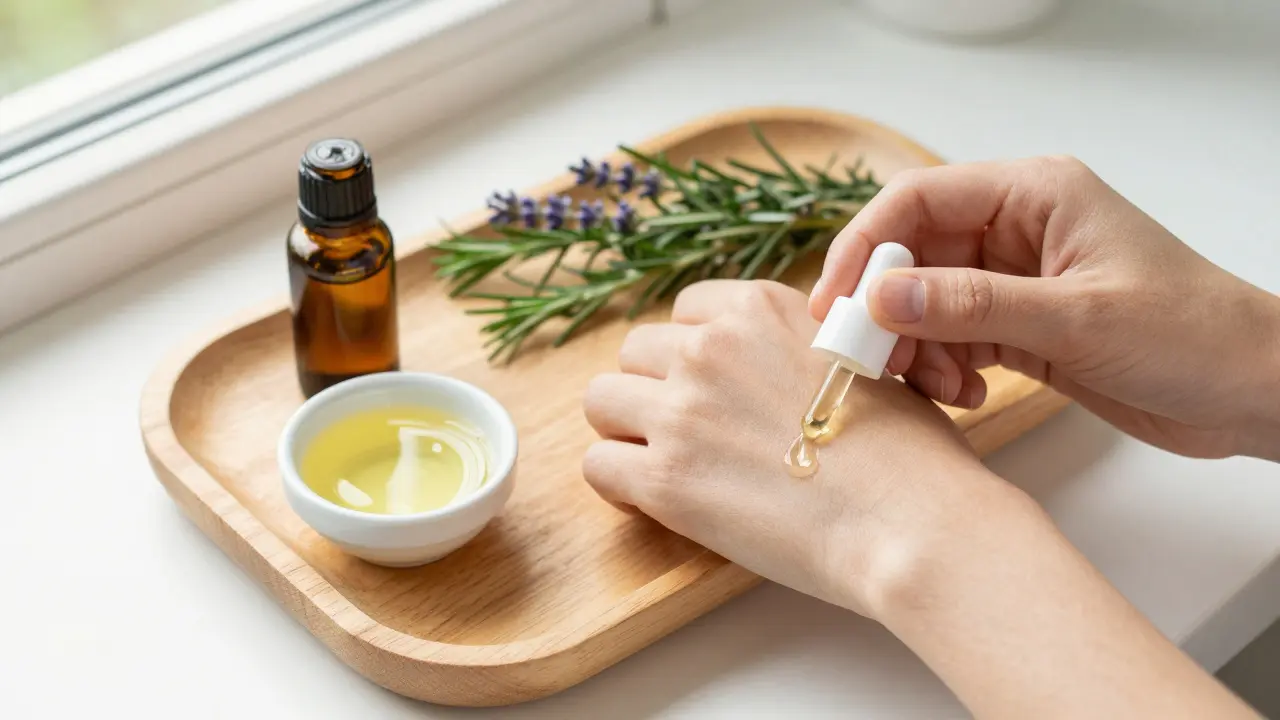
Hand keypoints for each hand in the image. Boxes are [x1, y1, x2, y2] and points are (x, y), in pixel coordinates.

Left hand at [581, 279, 1007, 616]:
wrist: (909, 520)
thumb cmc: (907, 453)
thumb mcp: (860, 361)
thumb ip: (797, 349)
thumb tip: (779, 371)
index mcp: (759, 310)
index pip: (687, 310)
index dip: (694, 350)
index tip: (712, 385)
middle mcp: (709, 348)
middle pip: (637, 351)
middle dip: (656, 388)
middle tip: (691, 432)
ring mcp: (680, 410)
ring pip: (601, 400)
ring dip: (627, 429)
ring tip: (665, 464)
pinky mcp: (663, 479)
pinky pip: (597, 465)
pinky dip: (618, 484)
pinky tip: (654, 501)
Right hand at [811, 156, 1279, 460]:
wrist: (1250, 391)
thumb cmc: (1191, 333)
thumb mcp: (1074, 317)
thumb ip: (971, 305)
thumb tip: (878, 300)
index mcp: (1032, 194)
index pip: (918, 200)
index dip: (864, 247)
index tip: (833, 304)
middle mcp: (1016, 228)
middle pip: (911, 255)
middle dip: (884, 310)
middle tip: (869, 360)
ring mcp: (1015, 278)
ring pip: (924, 303)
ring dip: (916, 348)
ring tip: (940, 388)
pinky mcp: (1019, 324)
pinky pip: (951, 338)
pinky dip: (944, 368)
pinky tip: (969, 394)